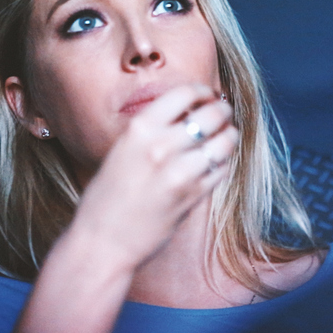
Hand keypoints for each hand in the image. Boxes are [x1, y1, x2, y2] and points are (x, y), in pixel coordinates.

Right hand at [68, 84, 237, 270]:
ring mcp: (180, 172)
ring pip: (224, 142)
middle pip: (212, 114)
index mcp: (139, 129)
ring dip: (230, 136)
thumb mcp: (124, 150)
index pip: (184, 93)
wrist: (102, 242)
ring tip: (227, 136)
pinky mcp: (193, 196)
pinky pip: (222, 169)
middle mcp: (161, 146)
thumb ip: (154, 130)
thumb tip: (190, 111)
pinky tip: (217, 162)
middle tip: (224, 114)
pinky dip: (224, 162)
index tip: (209, 95)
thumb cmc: (109, 195)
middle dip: (223, 111)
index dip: (203, 91)